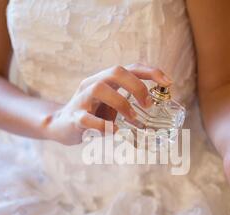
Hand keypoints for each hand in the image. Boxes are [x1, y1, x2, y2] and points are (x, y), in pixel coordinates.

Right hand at [43, 63, 171, 144]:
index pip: (130, 67)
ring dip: (121, 103)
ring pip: (99, 88)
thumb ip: (130, 104)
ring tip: (133, 119)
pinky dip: (103, 125)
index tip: (168, 82)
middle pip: (115, 71)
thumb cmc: (92, 115)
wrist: (61, 126)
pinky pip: (86, 118)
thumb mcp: (112, 106)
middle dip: (136, 86)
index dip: (151, 71)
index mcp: (105, 80)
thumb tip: (160, 115)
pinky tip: (113, 132)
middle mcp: (92, 84)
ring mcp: (82, 99)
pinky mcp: (74, 117)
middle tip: (148, 105)